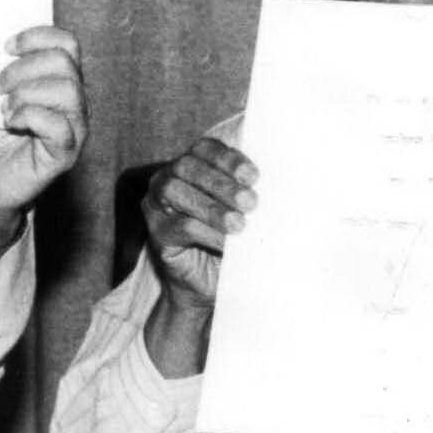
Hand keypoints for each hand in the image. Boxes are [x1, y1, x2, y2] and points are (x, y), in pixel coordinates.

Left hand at [0, 26, 87, 248]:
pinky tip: (10, 122)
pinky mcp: (66, 154)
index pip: (67, 43)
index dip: (38, 36)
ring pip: (68, 90)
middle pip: (66, 62)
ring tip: (4, 108)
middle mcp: (73, 102)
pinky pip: (59, 125)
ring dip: (27, 92)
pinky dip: (30, 116)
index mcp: (58, 81)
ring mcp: (74, 128)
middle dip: (24, 67)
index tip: (6, 47)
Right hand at [141, 137, 257, 311]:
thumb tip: (276, 189)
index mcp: (192, 165)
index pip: (205, 148)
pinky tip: (227, 244)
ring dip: (211, 207)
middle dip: (220, 182)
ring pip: (175, 191)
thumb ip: (249, 196)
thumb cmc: (229, 241)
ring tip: (238, 224)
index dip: (228, 158)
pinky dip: (207, 232)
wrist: (208, 284)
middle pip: (187, 166)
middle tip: (250, 202)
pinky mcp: (156, 233)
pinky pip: (178, 226)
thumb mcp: (242, 213)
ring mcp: (156, 205)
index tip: (253, 176)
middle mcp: (167, 178)